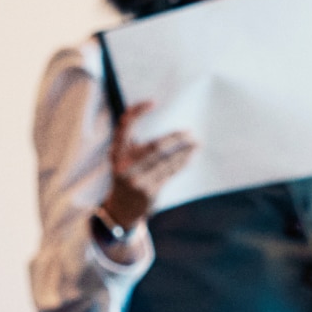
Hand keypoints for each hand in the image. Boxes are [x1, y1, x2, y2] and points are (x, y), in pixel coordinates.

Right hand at [100, 100, 196, 234]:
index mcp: (116, 153)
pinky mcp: (149, 191)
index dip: (137, 112)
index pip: (124, 126)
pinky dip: (182, 163)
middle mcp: (124, 165)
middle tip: (189, 132)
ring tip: (195, 143)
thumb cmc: (126, 176)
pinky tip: (189, 157)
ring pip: (166, 160)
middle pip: (154, 145)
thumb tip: (162, 123)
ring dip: (184, 150)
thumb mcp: (121, 159)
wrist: (121, 209)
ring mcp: (136, 179)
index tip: (153, 102)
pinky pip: (170, 173)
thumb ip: (132, 143)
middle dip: (175, 137)